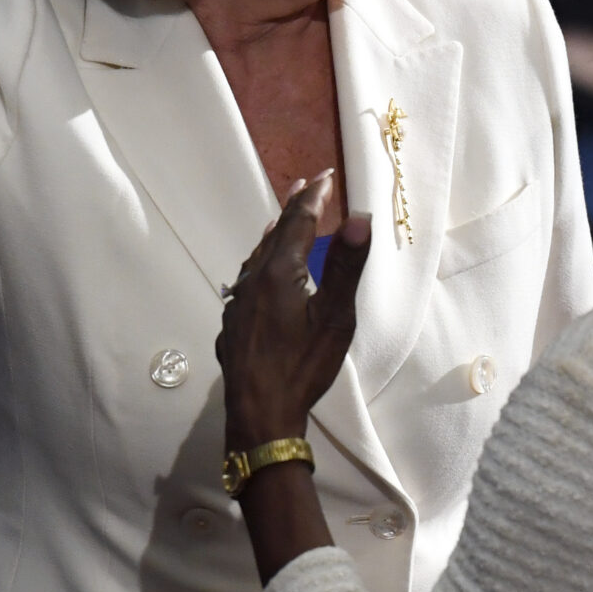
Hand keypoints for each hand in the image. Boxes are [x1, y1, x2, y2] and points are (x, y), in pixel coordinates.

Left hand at [216, 172, 368, 453]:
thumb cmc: (302, 366)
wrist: (259, 415)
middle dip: (292, 208)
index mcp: (278, 273)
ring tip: (280, 220)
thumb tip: (359, 217)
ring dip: (273, 235)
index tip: (327, 176)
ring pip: (256, 258)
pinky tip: (259, 276)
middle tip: (305, 184)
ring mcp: (238, 303)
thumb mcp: (335, 318)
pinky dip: (259, 263)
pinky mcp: (232, 324)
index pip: (298, 222)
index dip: (313, 197)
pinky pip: (247, 280)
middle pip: (274, 235)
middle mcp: (252, 281)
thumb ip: (345, 266)